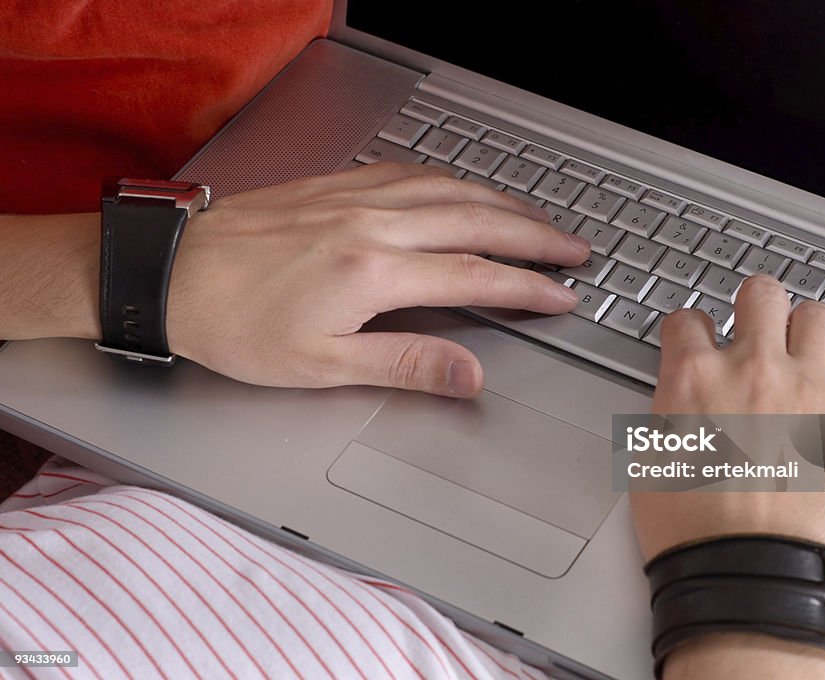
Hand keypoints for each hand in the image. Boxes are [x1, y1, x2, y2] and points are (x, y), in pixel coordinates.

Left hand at [165, 162, 589, 392]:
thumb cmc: (234, 324)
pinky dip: (451, 180)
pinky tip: (459, 188)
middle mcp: (372, 223)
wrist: (170, 275)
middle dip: (535, 236)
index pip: (476, 277)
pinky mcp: (335, 186)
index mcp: (373, 271)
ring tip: (535, 219)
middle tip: (574, 248)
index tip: (562, 296)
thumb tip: (468, 377)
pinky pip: (410, 172)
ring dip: (501, 202)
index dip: (527, 288)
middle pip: (477, 221)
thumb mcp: (321, 366)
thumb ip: (404, 366)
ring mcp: (354, 197)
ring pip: (449, 189)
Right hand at [631, 274, 824, 562]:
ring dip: (808, 331)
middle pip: (761, 294)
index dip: (692, 329)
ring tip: (806, 352)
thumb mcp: (650, 462)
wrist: (745, 574)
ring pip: (818, 317)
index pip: (688, 321)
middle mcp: (750, 370)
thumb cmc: (694, 531)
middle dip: (756, 306)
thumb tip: (679, 400)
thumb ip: (668, 413)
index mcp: (692, 379)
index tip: (698, 340)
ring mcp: (806, 390)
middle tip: (757, 325)